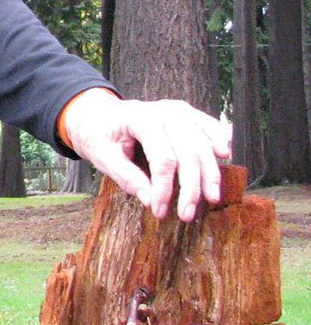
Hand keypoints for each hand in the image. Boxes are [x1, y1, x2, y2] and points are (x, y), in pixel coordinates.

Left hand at [60, 89, 231, 221]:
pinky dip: (219, 139)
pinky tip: (225, 155)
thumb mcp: (102, 157)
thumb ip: (126, 177)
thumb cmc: (99, 136)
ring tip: (212, 198)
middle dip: (191, 187)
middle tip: (187, 214)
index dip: (164, 188)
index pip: (162, 158)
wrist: (99, 114)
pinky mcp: (186, 114)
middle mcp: (164, 111)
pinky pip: (208, 125)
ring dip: (211, 172)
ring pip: (203, 141)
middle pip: (188, 151)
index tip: (159, 211)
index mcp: (140, 119)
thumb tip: (150, 200)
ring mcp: (178, 110)